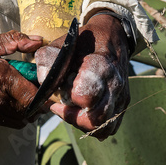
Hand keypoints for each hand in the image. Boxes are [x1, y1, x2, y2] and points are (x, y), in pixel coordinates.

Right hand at [0, 31, 42, 127]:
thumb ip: (16, 41)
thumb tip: (38, 42)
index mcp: (3, 77)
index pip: (35, 96)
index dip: (44, 95)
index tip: (45, 88)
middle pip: (31, 110)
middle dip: (37, 103)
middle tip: (34, 92)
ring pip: (20, 119)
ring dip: (25, 111)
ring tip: (20, 98)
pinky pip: (5, 122)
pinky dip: (10, 115)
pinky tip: (4, 102)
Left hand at [35, 12, 130, 139]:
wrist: (113, 37)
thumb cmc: (85, 41)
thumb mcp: (64, 43)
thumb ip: (49, 59)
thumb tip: (43, 81)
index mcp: (101, 66)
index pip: (86, 96)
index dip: (69, 101)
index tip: (57, 99)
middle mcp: (114, 84)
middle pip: (95, 118)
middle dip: (73, 117)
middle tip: (61, 108)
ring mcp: (121, 96)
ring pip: (103, 127)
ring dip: (83, 125)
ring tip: (71, 113)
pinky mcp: (122, 104)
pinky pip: (110, 127)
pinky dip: (94, 127)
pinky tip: (82, 115)